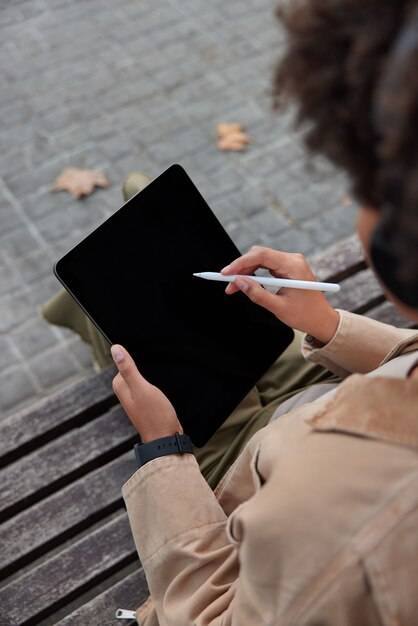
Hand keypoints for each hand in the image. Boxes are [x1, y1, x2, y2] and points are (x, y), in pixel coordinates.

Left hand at [111, 345, 182, 442]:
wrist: (166, 439)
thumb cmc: (154, 415)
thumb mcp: (142, 389)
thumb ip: (128, 369)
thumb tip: (115, 349)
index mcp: (120, 386)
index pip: (125, 362)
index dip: (137, 360)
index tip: (148, 365)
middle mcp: (126, 391)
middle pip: (134, 369)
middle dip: (146, 368)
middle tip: (155, 376)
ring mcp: (136, 398)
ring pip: (144, 377)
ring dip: (153, 376)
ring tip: (160, 383)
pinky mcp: (146, 402)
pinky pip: (149, 386)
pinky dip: (156, 384)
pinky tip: (163, 389)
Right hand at [222, 246, 339, 344]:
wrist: (322, 320)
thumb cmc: (305, 315)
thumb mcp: (278, 307)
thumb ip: (257, 294)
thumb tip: (238, 282)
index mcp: (294, 266)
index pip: (261, 256)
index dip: (240, 263)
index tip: (225, 273)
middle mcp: (293, 260)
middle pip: (259, 255)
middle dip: (241, 268)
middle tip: (227, 284)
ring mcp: (291, 263)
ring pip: (261, 260)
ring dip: (246, 272)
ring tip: (233, 287)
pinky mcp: (288, 268)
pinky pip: (266, 266)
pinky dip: (254, 274)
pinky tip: (246, 284)